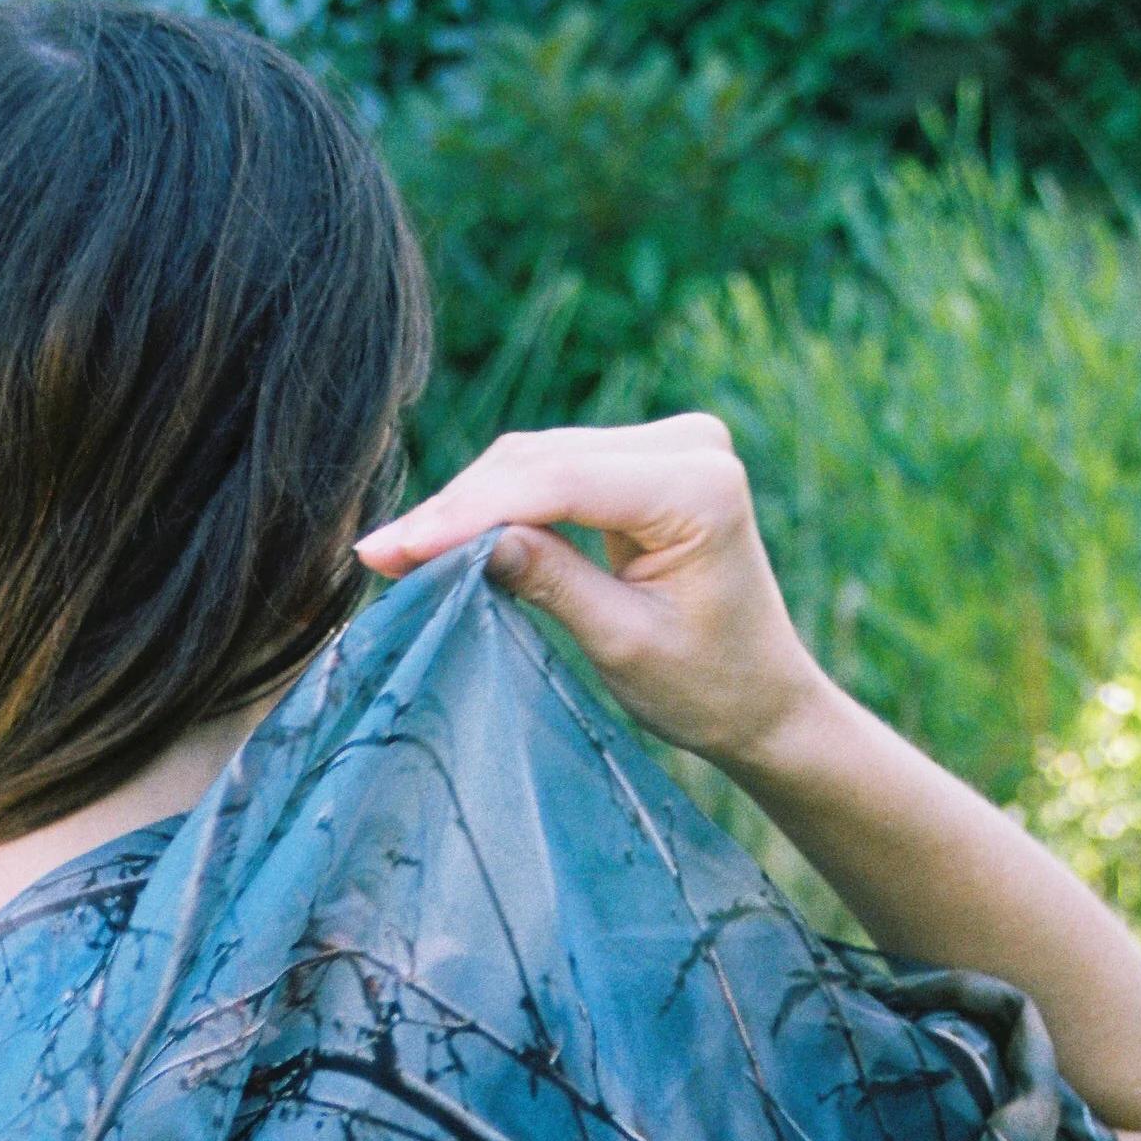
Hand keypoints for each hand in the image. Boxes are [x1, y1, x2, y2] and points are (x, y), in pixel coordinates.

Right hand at [356, 416, 827, 776]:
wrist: (761, 697)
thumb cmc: (706, 686)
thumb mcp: (622, 642)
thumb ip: (549, 581)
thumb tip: (466, 543)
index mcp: (697, 484)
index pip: (560, 484)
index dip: (469, 514)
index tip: (396, 549)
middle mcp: (688, 443)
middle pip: (542, 460)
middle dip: (458, 508)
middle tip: (379, 555)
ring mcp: (669, 444)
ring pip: (538, 459)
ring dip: (469, 503)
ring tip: (398, 550)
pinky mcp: (646, 459)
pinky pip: (555, 470)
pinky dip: (500, 503)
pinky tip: (445, 536)